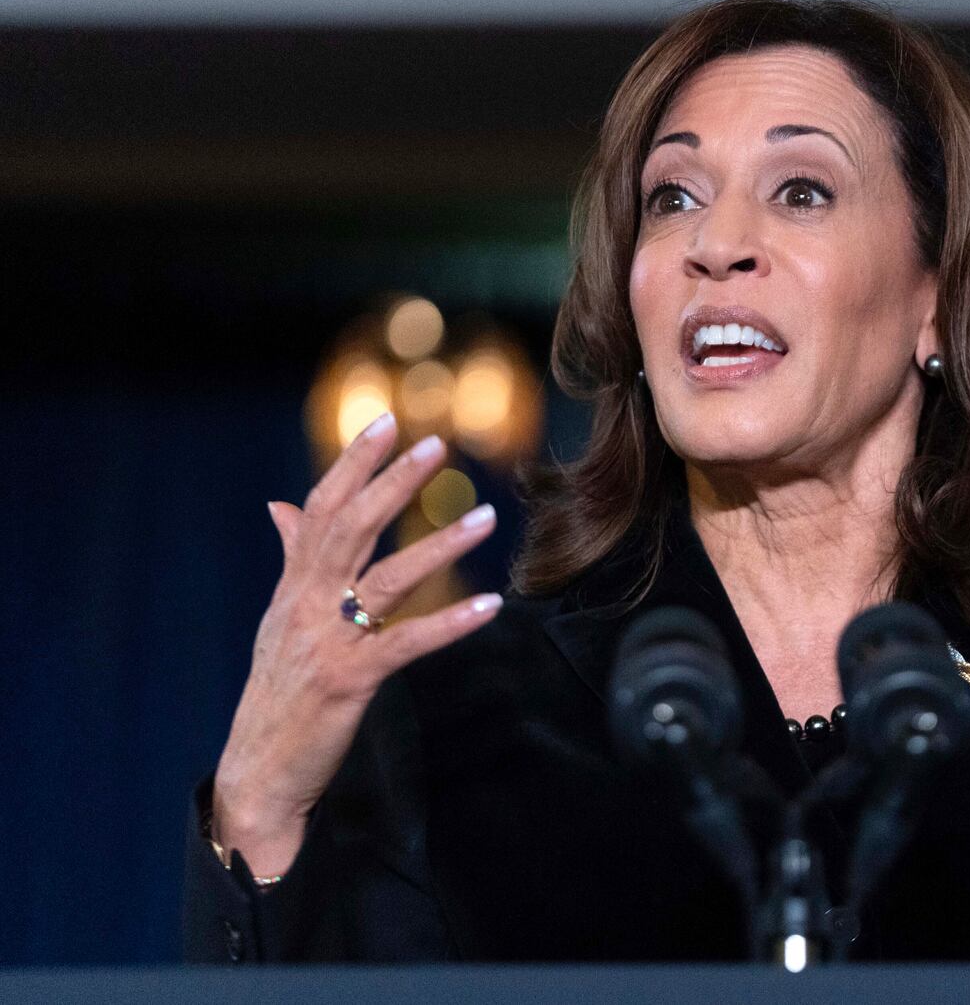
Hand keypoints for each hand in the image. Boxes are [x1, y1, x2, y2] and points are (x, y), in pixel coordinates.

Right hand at [212, 412, 503, 876]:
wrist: (257, 770)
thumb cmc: (277, 690)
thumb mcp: (280, 617)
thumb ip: (291, 558)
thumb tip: (281, 505)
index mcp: (293, 585)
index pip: (321, 508)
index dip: (354, 464)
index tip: (387, 421)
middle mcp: (305, 604)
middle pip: (349, 528)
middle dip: (392, 483)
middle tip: (436, 444)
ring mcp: (325, 642)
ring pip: (384, 580)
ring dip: (438, 546)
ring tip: (486, 518)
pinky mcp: (348, 681)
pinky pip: (405, 644)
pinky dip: (449, 623)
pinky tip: (489, 605)